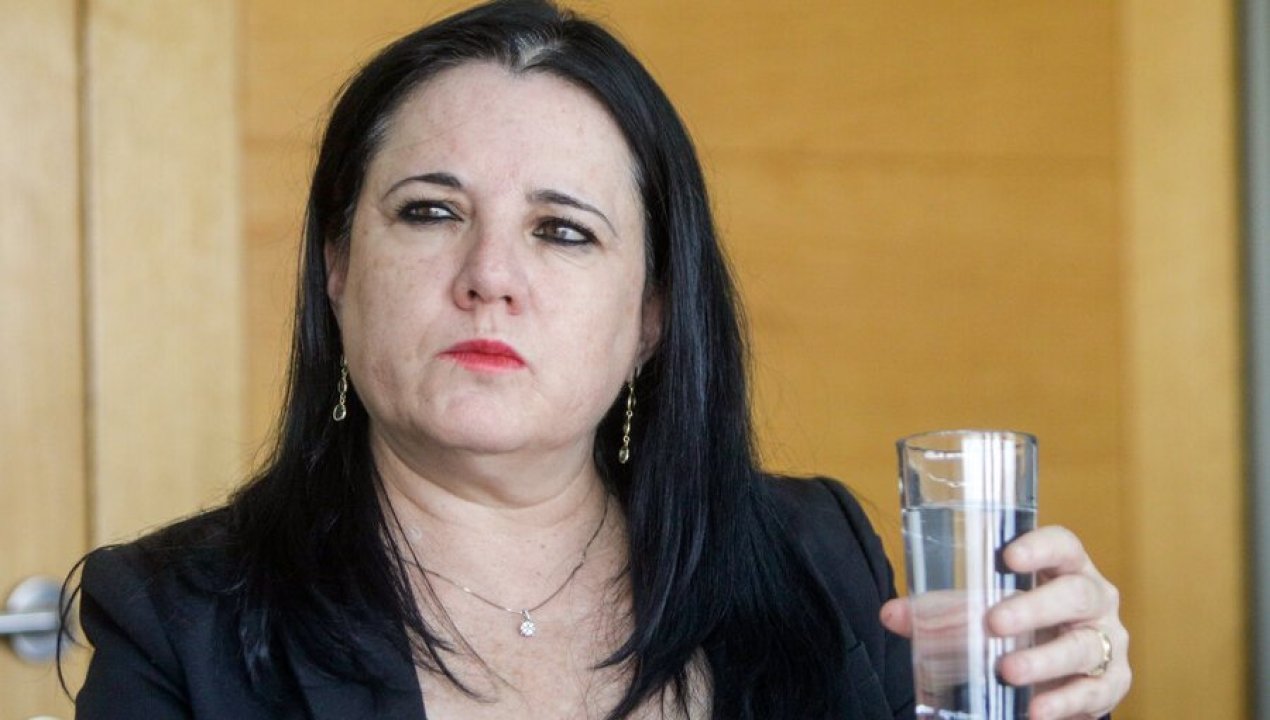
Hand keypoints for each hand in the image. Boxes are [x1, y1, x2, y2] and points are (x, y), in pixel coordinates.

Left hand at [880, 526, 1130, 719]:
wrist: (1064, 670)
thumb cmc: (1022, 625)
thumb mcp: (984, 610)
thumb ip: (941, 612)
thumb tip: (891, 614)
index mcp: (1064, 568)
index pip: (1063, 545)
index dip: (1040, 546)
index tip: (1008, 556)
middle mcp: (1094, 598)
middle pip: (1075, 594)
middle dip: (1034, 609)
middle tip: (995, 623)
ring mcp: (1107, 640)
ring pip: (1084, 646)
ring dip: (1044, 660)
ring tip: (1008, 672)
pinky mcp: (1113, 681)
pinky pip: (1093, 691)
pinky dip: (1064, 703)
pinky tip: (1036, 711)